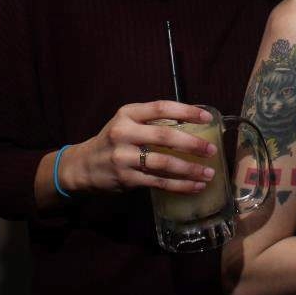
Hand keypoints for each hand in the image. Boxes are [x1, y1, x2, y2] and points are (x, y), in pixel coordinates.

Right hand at [59, 101, 218, 194]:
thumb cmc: (114, 140)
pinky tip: (195, 186)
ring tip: (209, 173)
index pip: (161, 108)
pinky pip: (159, 182)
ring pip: (164, 164)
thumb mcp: (127, 122)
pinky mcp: (126, 179)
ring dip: (190, 169)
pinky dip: (180, 185)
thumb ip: (152, 121)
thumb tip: (192, 124)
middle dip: (192, 144)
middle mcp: (124, 133)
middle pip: (164, 137)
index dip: (186, 111)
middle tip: (212, 150)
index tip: (207, 118)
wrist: (83, 166)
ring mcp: (124, 157)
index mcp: (128, 114)